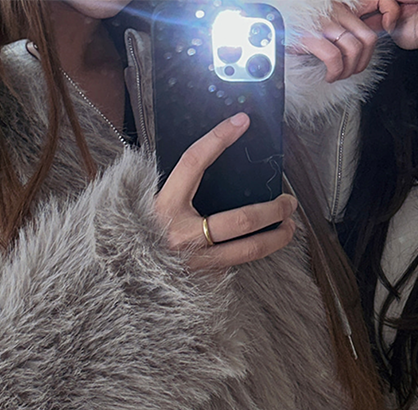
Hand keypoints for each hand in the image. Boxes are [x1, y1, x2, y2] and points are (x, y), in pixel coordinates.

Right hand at [154, 113, 297, 269]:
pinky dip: (253, 254)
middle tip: (288, 202)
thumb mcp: (156, 204)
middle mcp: (182, 235)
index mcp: (166, 206)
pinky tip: (265, 245)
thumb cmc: (142, 233)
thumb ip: (181, 187)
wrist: (128, 275)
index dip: (217, 139)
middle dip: (272, 210)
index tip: (241, 123)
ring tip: (289, 226)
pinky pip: (236, 264)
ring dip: (276, 238)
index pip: (193, 163)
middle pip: (240, 221)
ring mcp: (196, 261)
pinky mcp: (205, 278)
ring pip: (248, 250)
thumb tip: (213, 158)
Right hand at [288, 0, 399, 82]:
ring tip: (337, 75)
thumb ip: (336, 30)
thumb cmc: (294, 24)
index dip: (371, 49)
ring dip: (348, 70)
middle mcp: (335, 12)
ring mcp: (325, 23)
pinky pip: (334, 58)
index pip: (369, 27)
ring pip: (354, 50)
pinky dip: (334, 72)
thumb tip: (348, 50)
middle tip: (350, 71)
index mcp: (340, 8)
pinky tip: (328, 75)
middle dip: (362, 63)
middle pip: (367, 40)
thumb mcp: (320, 22)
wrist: (269, 21)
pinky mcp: (312, 36)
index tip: (362, 60)